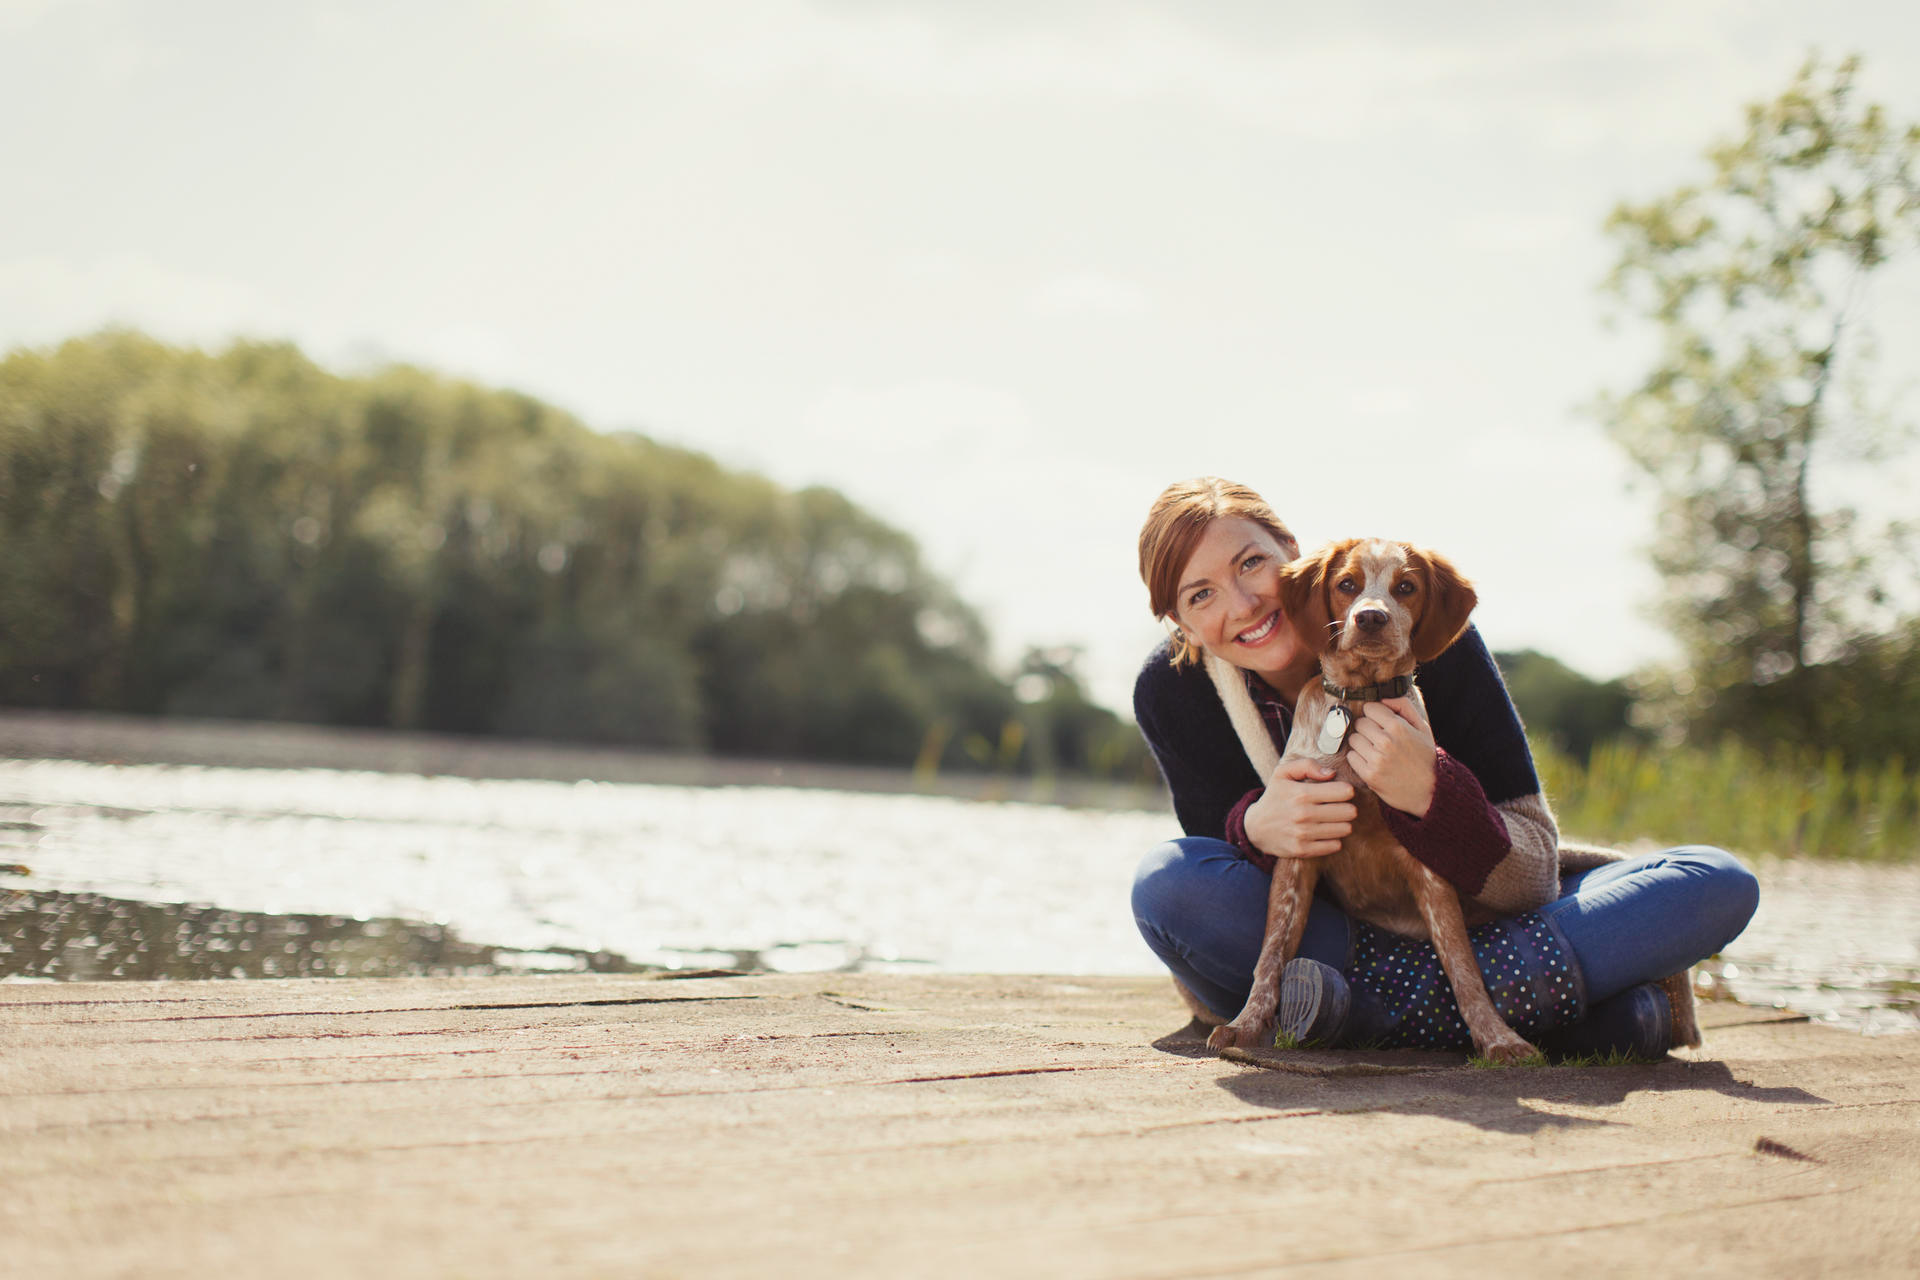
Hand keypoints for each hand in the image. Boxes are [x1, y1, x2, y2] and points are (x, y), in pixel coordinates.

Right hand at [1243, 756, 1355, 858]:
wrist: (1255, 827)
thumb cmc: (1274, 797)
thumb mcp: (1283, 773)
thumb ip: (1307, 765)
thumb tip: (1331, 773)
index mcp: (1302, 793)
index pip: (1344, 792)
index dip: (1347, 790)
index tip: (1341, 792)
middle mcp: (1304, 814)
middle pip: (1349, 812)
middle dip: (1347, 807)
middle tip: (1338, 807)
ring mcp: (1304, 834)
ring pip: (1345, 829)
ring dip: (1342, 824)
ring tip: (1332, 820)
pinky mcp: (1303, 850)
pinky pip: (1335, 845)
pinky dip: (1334, 839)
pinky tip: (1325, 833)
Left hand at [1347, 696, 1436, 816]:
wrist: (1430, 792)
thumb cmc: (1425, 758)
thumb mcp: (1422, 728)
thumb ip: (1404, 707)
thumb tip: (1382, 698)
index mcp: (1399, 727)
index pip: (1370, 708)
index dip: (1375, 715)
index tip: (1381, 723)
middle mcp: (1386, 742)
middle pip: (1360, 723)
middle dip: (1368, 729)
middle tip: (1379, 738)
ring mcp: (1376, 759)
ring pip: (1353, 739)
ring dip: (1362, 743)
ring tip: (1376, 750)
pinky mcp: (1369, 775)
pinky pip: (1351, 757)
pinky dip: (1358, 758)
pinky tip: (1372, 761)